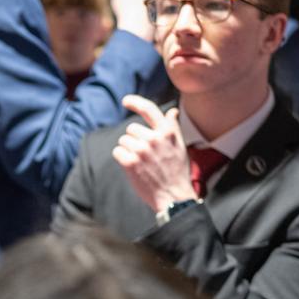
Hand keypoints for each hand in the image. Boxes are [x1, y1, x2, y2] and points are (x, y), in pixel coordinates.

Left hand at [112, 94, 196, 213]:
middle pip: (131, 129)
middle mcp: (154, 138)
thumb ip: (173, 127)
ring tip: (142, 163)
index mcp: (167, 132)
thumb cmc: (177, 172)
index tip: (126, 101)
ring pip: (123, 141)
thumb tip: (172, 112)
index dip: (135, 102)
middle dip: (134, 139)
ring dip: (128, 150)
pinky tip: (133, 168)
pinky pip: (117, 152)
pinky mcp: (130, 162)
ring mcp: (141, 150)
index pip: (149, 109)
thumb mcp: (180, 146)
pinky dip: (122, 159)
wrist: (174, 197)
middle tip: (146, 155)